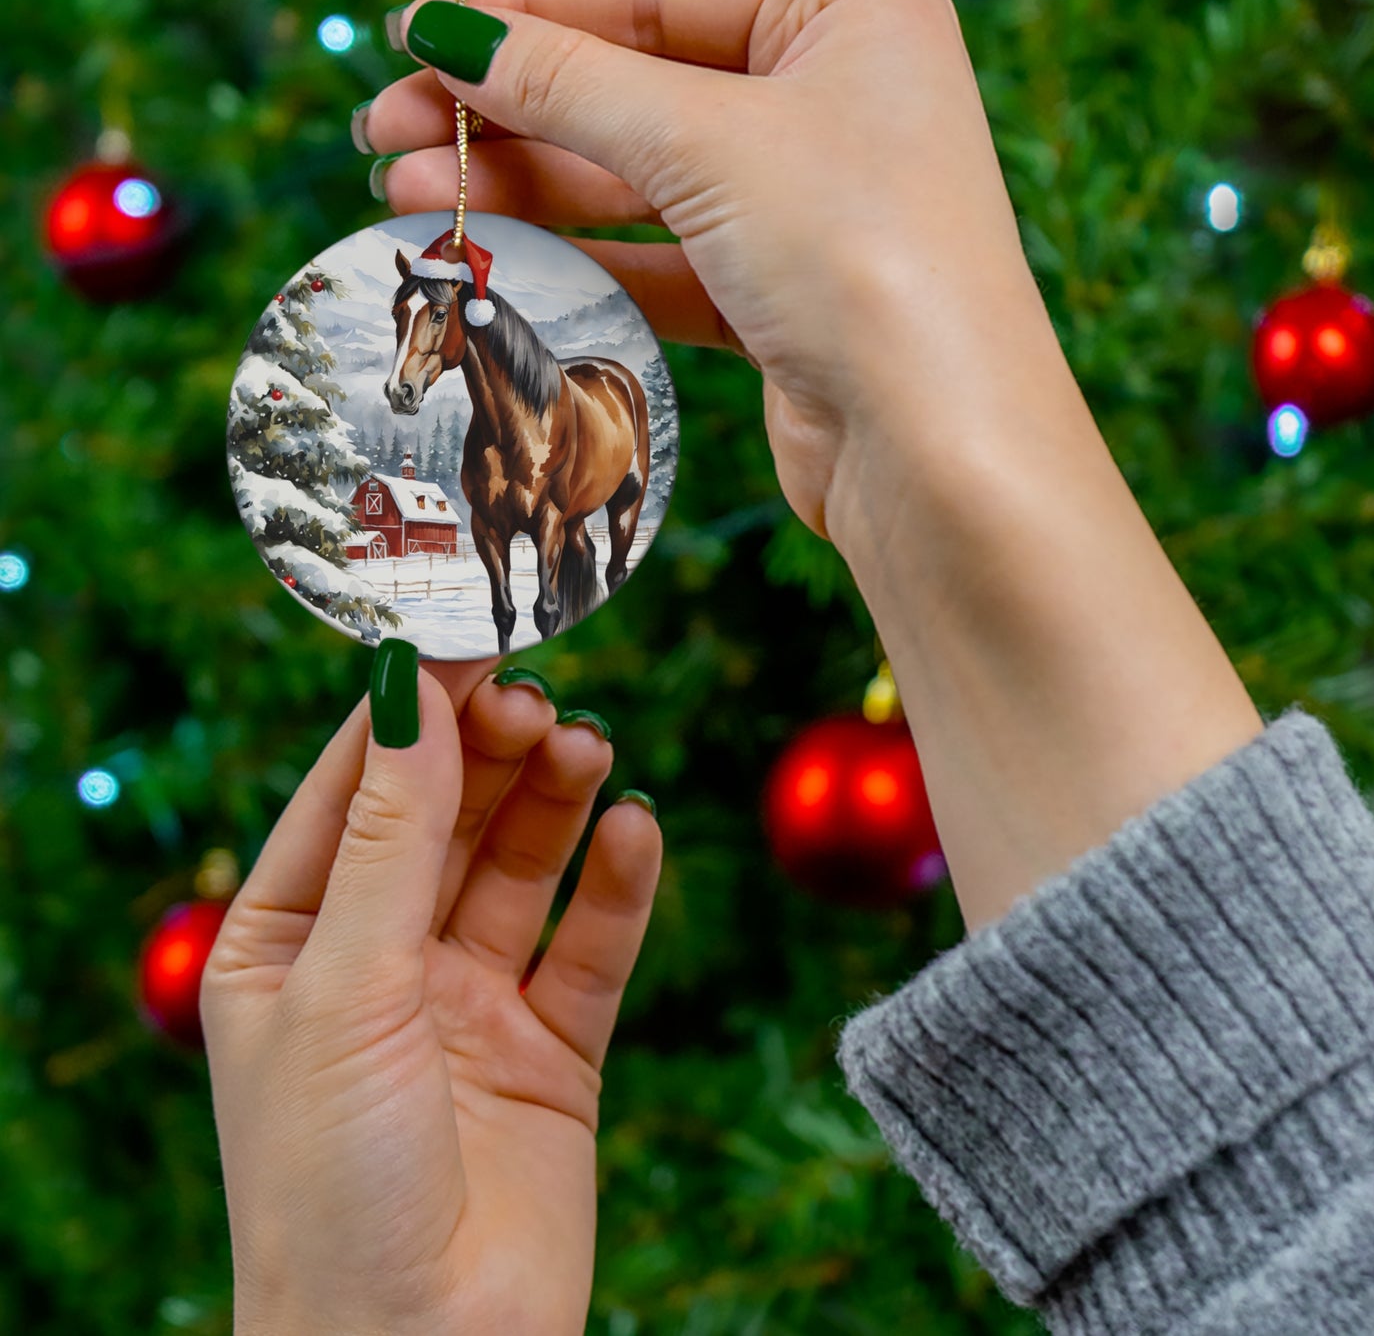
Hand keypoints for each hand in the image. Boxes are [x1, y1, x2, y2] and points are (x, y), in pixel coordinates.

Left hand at [201, 658, 661, 1335]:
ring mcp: (469, 1004)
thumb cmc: (331, 1185)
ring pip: (522, 868)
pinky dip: (617, 885)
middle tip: (540, 698)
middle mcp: (380, 963)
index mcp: (289, 943)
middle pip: (447, 818)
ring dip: (555, 802)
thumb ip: (391, 836)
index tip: (466, 636)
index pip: (353, 791)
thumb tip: (409, 690)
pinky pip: (591, 946)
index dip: (409, 713)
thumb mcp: (346, 986)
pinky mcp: (552, 1049)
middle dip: (490, 753)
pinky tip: (635, 832)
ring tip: (589, 749)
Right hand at [362, 0, 1262, 931]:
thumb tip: (447, 34)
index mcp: (848, 17)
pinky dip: (583, 255)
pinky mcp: (783, 298)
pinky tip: (497, 253)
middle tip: (386, 132)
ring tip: (410, 194)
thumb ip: (570, 84)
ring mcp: (809, 206)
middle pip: (637, 87)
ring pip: (640, 180)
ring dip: (528, 186)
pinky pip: (663, 257)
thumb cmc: (863, 260)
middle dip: (510, 111)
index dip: (528, 13)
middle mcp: (834, 102)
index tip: (417, 36)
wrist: (940, 453)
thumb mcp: (707, 143)